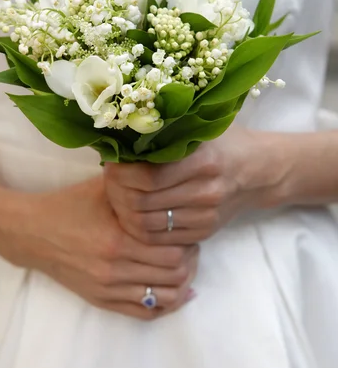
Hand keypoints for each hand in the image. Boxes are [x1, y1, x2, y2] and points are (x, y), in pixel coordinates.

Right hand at [0, 176, 197, 319]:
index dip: (188, 242)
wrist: (33, 232)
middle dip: (189, 261)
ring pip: (164, 298)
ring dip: (181, 284)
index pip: (173, 252)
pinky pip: (145, 314)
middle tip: (189, 247)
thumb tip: (171, 176)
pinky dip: (166, 306)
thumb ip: (137, 186)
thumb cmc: (70, 205)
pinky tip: (177, 293)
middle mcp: (115, 269)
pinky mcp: (102, 301)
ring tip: (182, 267)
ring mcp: (108, 289)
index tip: (188, 230)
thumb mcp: (104, 189)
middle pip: (174, 276)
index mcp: (119, 240)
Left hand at [105, 126, 281, 244]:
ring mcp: (205, 217)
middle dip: (116, 193)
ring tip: (117, 196)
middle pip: (142, 203)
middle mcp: (206, 193)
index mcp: (203, 161)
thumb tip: (118, 137)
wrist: (257, 171)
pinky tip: (133, 213)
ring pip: (146, 225)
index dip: (121, 173)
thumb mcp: (198, 128)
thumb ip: (164, 133)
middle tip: (109, 181)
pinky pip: (160, 239)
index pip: (148, 176)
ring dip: (123, 213)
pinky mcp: (203, 233)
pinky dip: (139, 229)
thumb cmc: (222, 142)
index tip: (111, 163)